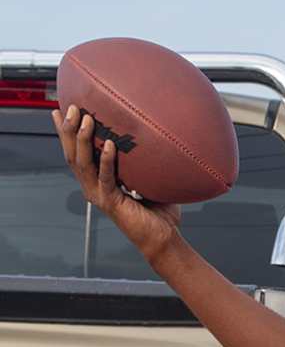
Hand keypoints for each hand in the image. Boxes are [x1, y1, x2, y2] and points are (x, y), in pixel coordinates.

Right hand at [52, 106, 180, 264]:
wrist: (163, 239)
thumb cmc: (159, 213)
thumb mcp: (148, 181)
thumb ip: (144, 163)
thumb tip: (154, 139)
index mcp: (97, 182)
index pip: (76, 153)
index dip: (65, 133)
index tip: (58, 110)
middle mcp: (93, 187)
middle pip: (72, 154)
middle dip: (68, 129)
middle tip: (71, 106)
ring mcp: (99, 195)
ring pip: (83, 163)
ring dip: (82, 139)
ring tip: (85, 119)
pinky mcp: (111, 203)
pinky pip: (106, 177)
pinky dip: (106, 160)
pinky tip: (109, 144)